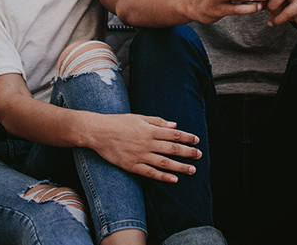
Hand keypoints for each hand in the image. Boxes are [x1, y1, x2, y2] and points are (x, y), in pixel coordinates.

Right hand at [82, 113, 201, 182]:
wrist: (97, 132)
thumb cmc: (118, 122)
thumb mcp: (138, 117)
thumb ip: (157, 121)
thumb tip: (174, 125)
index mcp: (149, 130)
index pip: (174, 134)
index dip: (187, 137)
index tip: (197, 140)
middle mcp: (147, 143)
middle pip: (172, 149)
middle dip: (188, 152)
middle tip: (199, 155)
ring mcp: (140, 155)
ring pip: (165, 163)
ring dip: (180, 167)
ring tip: (192, 170)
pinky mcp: (132, 165)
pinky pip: (151, 173)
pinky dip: (163, 177)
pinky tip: (174, 179)